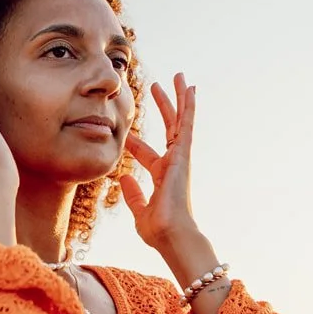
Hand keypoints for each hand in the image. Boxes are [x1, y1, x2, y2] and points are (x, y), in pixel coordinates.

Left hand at [119, 73, 197, 249]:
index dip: (134, 144)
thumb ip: (133, 194)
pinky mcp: (183, 154)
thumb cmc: (159, 231)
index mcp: (162, 177)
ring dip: (179, 98)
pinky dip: (189, 106)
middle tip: (157, 87)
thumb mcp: (140, 210)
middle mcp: (173, 164)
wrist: (172, 235)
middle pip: (169, 129)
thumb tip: (122, 179)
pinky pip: (187, 125)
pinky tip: (190, 89)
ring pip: (181, 120)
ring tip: (179, 78)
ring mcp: (180, 157)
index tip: (124, 134)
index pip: (146, 154)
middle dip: (164, 108)